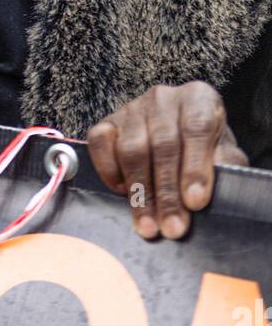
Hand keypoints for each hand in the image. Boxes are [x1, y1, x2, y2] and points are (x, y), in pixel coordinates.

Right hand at [87, 82, 246, 240]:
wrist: (178, 138)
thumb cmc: (204, 149)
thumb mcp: (224, 154)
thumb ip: (224, 165)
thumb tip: (210, 186)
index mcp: (198, 98)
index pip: (196, 128)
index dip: (195, 167)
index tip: (196, 202)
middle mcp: (163, 98)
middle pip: (162, 144)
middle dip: (167, 192)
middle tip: (173, 227)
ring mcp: (132, 108)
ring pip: (131, 149)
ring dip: (140, 192)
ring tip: (149, 225)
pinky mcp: (107, 122)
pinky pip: (101, 145)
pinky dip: (109, 171)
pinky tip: (123, 193)